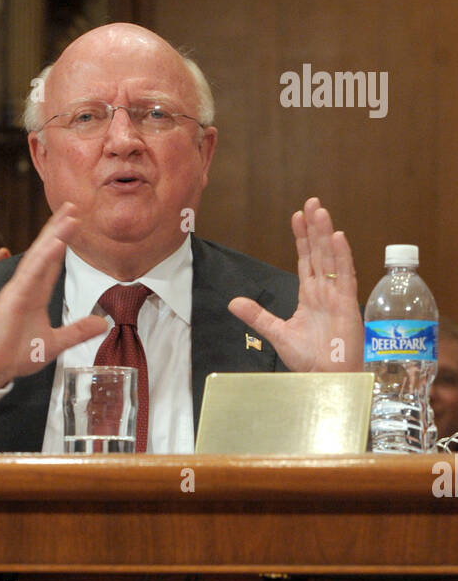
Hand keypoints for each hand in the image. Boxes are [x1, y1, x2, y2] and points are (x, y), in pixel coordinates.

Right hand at [0, 203, 108, 388]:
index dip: (62, 242)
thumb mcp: (54, 344)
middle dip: (58, 229)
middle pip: (44, 252)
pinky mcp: (12, 299)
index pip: (51, 263)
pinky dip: (42, 259)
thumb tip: (102, 324)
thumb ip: (77, 332)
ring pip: (38, 257)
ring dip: (54, 236)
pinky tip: (54, 244)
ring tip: (68, 217)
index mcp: (34, 295)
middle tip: (73, 207)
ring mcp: (17, 291)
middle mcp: (25, 288)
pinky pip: (30, 274)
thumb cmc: (12, 355)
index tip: (74, 223)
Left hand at [228, 197, 363, 371]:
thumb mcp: (277, 333)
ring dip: (326, 234)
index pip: (306, 260)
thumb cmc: (308, 359)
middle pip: (319, 252)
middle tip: (311, 202)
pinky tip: (338, 237)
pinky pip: (345, 276)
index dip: (302, 238)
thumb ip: (257, 316)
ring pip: (332, 258)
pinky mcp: (347, 305)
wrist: (325, 378)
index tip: (297, 216)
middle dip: (315, 227)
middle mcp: (325, 291)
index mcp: (310, 296)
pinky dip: (342, 256)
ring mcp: (337, 296)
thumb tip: (233, 301)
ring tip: (321, 211)